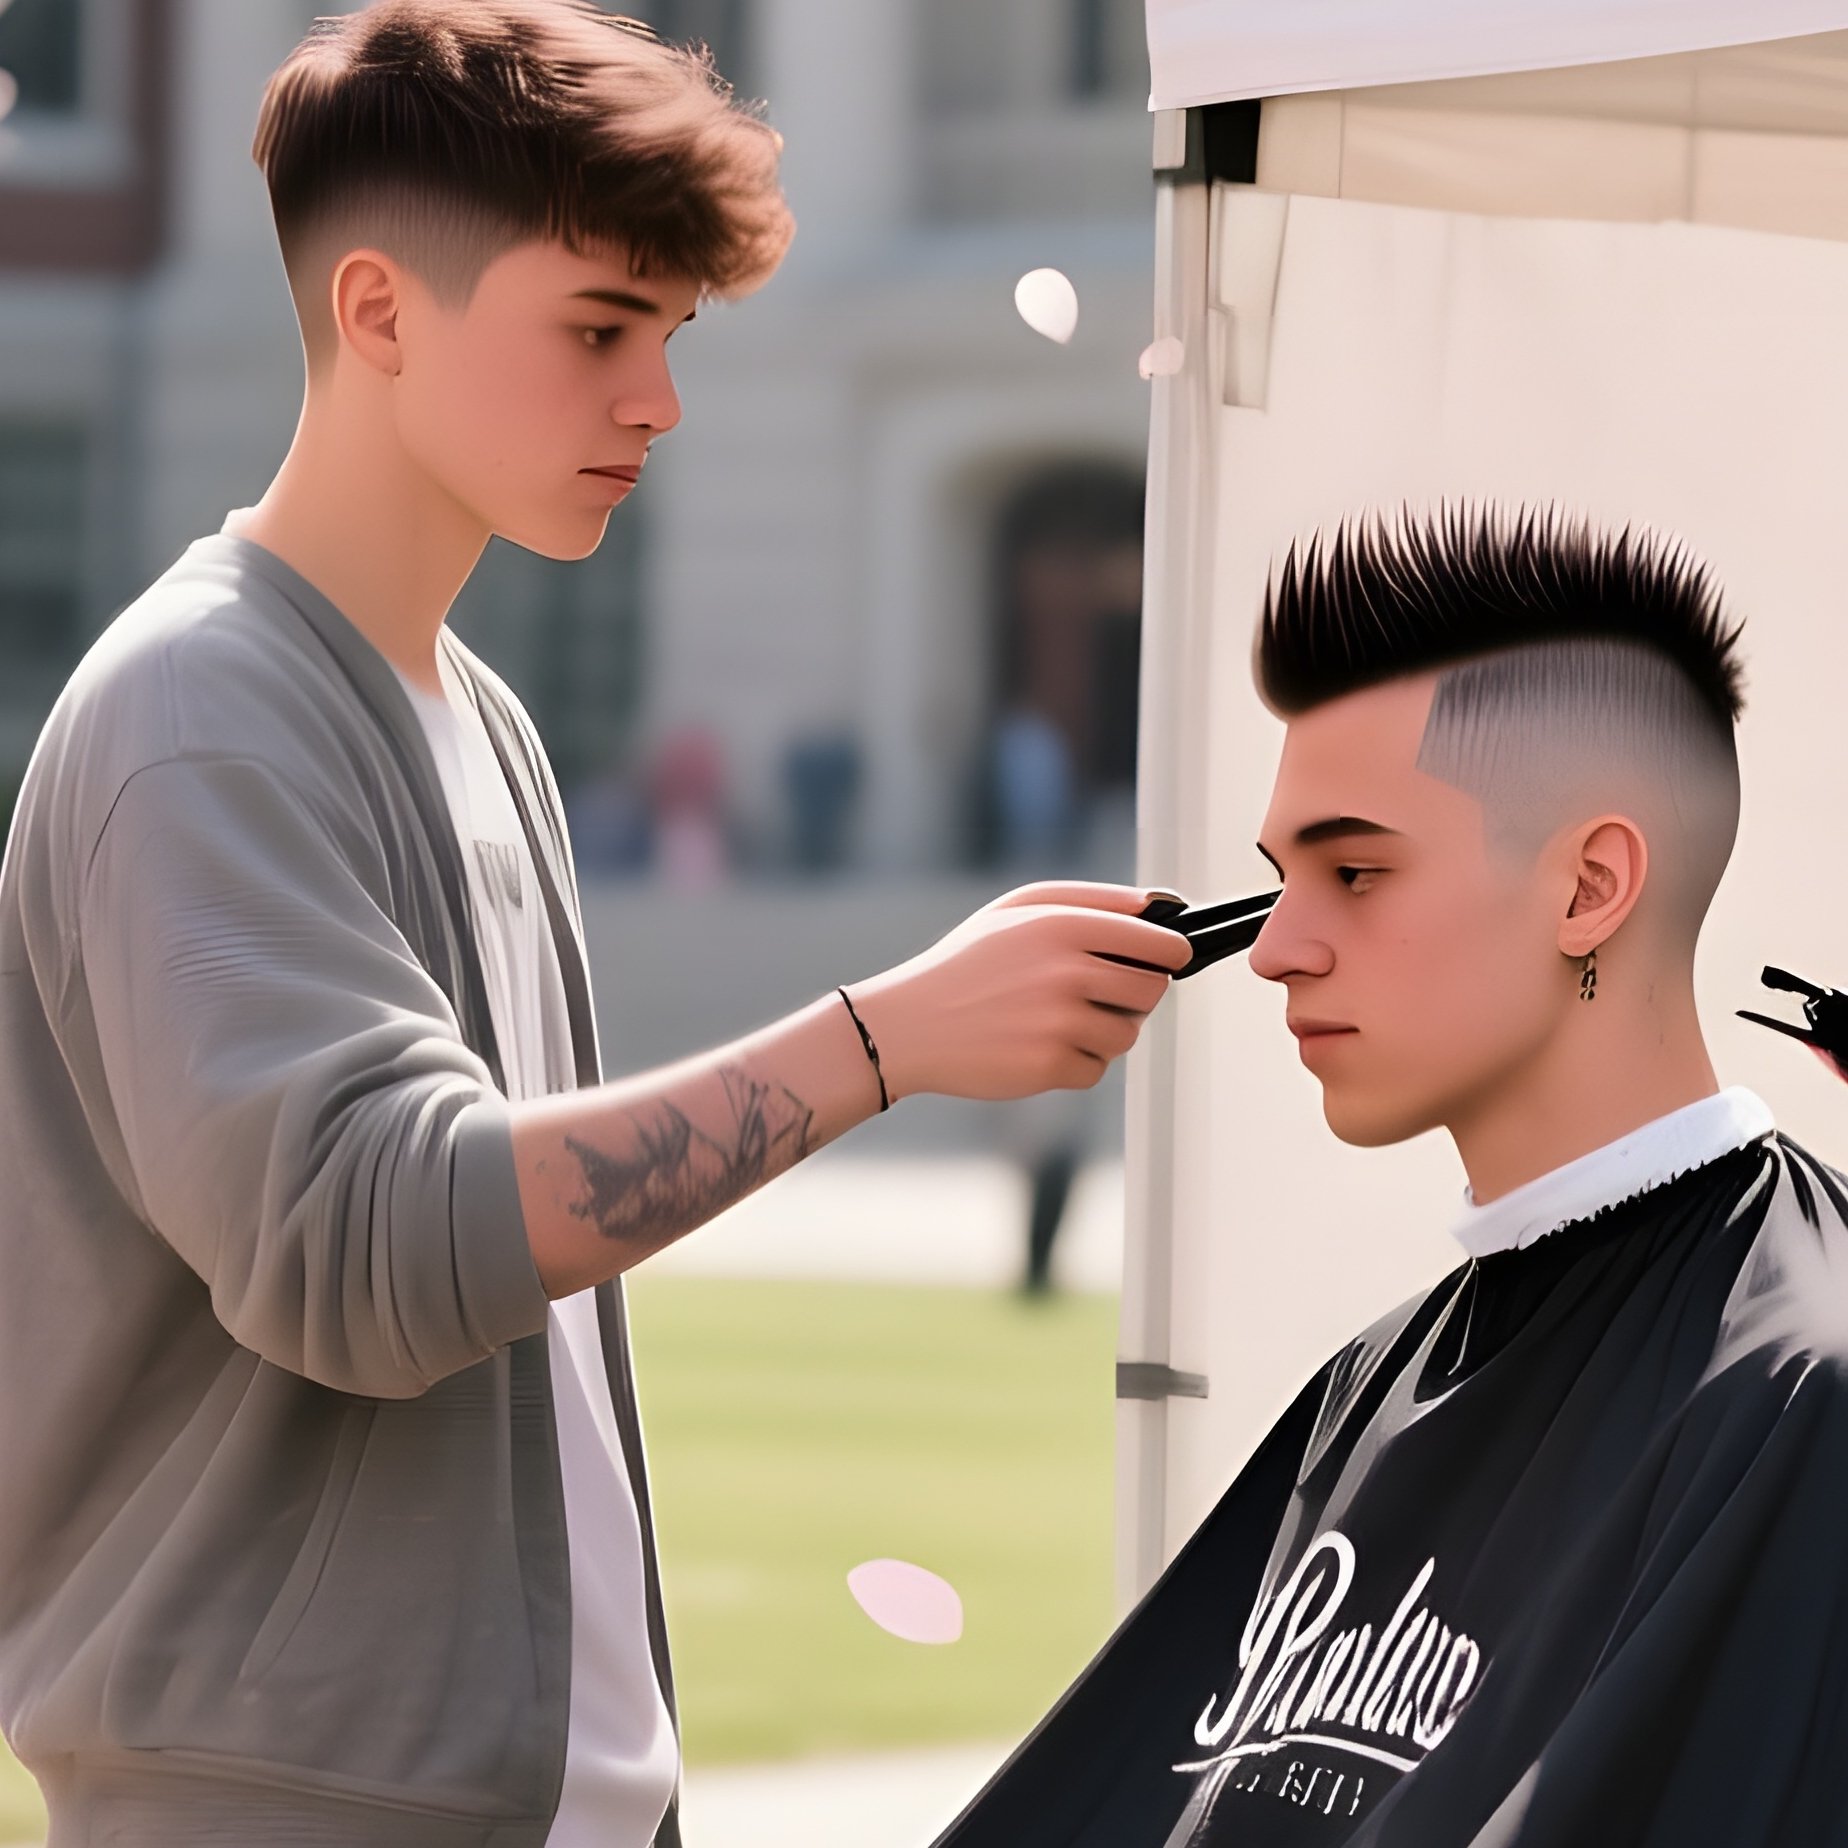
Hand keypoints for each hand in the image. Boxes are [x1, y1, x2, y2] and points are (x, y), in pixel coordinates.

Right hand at [844, 882, 1193, 1101]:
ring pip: (1127, 1034)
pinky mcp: (1051, 1065)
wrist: (910, 1025)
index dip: (1172, 953)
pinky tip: (1037, 1047)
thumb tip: (1160, 908)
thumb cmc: (969, 964)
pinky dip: (1076, 1064)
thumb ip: (1090, 900)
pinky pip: (1096, 1069)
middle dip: (1135, 995)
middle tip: (1101, 995)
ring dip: (1104, 1032)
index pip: (1158, 942)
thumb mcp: (1018, 910)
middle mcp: (1067, 971)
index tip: (1167, 961)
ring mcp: (1061, 1021)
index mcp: (1063, 925)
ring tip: (1057, 1021)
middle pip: (1152, 991)